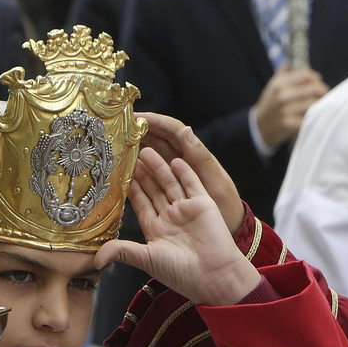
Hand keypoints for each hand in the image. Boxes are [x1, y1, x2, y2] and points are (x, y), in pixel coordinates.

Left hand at [95, 148, 258, 305]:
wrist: (214, 276)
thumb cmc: (181, 272)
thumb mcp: (147, 259)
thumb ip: (122, 251)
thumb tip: (95, 259)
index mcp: (157, 230)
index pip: (141, 203)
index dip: (131, 188)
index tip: (119, 173)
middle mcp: (171, 218)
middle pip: (154, 189)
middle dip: (143, 173)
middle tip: (131, 154)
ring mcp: (187, 210)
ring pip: (170, 183)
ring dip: (159, 167)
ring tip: (146, 151)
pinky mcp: (203, 204)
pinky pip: (192, 184)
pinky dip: (184, 172)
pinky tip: (174, 160)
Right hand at [132, 112, 244, 233]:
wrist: (230, 230)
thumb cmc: (226, 204)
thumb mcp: (215, 181)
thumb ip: (200, 158)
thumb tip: (186, 130)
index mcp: (194, 154)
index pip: (172, 130)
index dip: (155, 121)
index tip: (137, 116)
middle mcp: (182, 160)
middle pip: (158, 140)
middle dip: (140, 132)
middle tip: (120, 129)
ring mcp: (174, 174)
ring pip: (152, 156)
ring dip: (136, 149)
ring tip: (118, 146)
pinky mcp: (168, 189)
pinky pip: (150, 176)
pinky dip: (137, 170)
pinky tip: (125, 169)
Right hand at [253, 68, 328, 148]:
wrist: (259, 126)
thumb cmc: (270, 103)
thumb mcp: (272, 86)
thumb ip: (282, 73)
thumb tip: (289, 62)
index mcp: (280, 83)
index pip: (306, 75)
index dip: (316, 78)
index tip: (319, 82)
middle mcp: (283, 95)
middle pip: (315, 88)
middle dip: (324, 91)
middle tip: (325, 94)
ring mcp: (286, 110)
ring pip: (315, 103)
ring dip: (321, 104)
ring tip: (321, 104)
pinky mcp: (290, 124)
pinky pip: (310, 117)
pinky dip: (315, 116)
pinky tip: (314, 116)